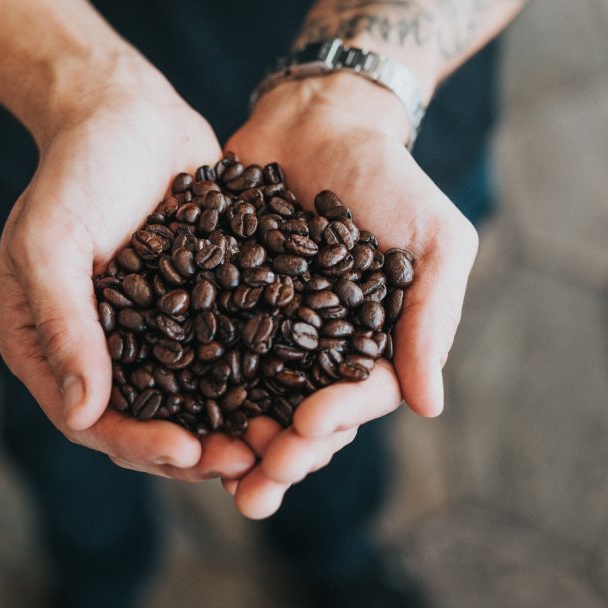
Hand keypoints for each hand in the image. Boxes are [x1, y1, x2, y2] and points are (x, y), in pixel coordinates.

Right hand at [0, 82, 255, 481]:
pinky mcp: (202, 309)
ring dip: (238, 426)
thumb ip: (63, 325)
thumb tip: (83, 415)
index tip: (186, 454)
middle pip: (152, 423)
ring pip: (197, 400)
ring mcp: (156, 334)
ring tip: (284, 442)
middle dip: (200, 450)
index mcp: (53, 350)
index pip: (94, 420)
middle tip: (251, 464)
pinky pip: (230, 355)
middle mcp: (105, 353)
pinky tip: (302, 391)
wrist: (123, 112)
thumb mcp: (50, 243)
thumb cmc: (72, 171)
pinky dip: (261, 378)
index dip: (139, 444)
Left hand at [224, 73, 478, 517]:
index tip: (307, 429)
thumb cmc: (390, 176)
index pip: (358, 399)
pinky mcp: (224, 308)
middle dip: (281, 457)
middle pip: (303, 419)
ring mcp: (271, 333)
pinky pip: (209, 356)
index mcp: (374, 345)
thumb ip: (433, 316)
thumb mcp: (435, 238)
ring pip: (254, 402)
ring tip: (214, 474)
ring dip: (236, 444)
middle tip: (254, 487)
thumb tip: (430, 406)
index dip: (334, 421)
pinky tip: (171, 416)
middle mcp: (320, 350)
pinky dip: (194, 389)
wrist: (320, 120)